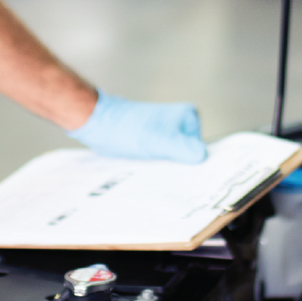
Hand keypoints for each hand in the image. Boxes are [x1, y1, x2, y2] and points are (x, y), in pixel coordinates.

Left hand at [68, 91, 206, 163]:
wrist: (99, 122)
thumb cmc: (126, 128)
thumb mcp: (157, 141)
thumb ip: (181, 148)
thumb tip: (202, 156)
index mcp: (190, 117)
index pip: (201, 150)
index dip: (195, 167)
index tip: (188, 183)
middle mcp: (183, 122)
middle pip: (189, 156)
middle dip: (180, 168)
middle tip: (167, 176)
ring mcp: (169, 131)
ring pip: (175, 159)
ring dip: (168, 169)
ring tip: (155, 172)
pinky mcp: (157, 140)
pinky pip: (163, 157)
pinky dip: (158, 165)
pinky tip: (150, 171)